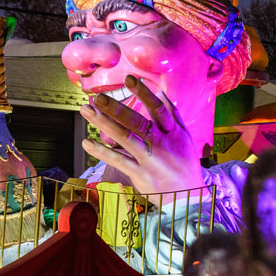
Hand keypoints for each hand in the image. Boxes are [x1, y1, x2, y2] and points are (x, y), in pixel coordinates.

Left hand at [79, 75, 205, 204]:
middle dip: (116, 108)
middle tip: (97, 97)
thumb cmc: (185, 163)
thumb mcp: (184, 137)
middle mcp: (161, 143)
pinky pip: (118, 161)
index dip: (144, 93)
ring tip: (86, 111)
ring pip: (125, 138)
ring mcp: (149, 160)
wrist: (189, 197)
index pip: (158, 108)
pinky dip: (102, 152)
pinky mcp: (140, 174)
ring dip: (104, 124)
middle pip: (137, 122)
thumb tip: (161, 93)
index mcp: (172, 132)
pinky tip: (87, 142)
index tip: (129, 78)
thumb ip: (173, 114)